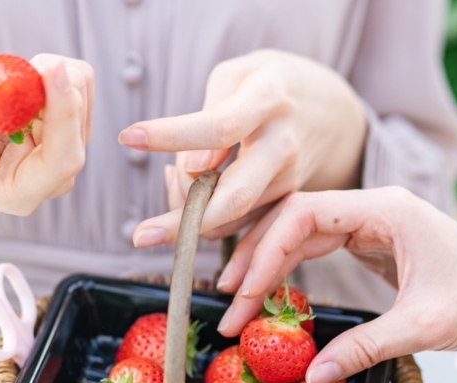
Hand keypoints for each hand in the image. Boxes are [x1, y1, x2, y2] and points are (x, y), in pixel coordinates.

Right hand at [0, 53, 93, 215]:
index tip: (50, 67)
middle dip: (53, 86)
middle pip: (77, 128)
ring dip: (50, 74)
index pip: (61, 160)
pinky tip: (27, 83)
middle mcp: (50, 180)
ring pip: (83, 99)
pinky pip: (82, 85)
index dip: (62, 114)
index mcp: (17, 193)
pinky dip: (57, 71)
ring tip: (10, 81)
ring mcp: (65, 155)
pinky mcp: (74, 129)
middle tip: (17, 68)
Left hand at [118, 49, 366, 246]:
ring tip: (167, 181)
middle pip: (234, 196)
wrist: (327, 110)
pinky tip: (191, 188)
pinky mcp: (284, 202)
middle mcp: (282, 145)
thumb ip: (211, 110)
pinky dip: (205, 214)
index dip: (172, 135)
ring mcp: (288, 180)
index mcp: (269, 100)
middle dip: (185, 222)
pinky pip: (236, 222)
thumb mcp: (239, 73)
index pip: (218, 126)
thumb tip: (195, 167)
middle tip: (140, 235)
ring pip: (229, 216)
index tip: (129, 137)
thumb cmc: (267, 84)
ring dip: (187, 212)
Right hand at [215, 187, 456, 382]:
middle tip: (228, 304)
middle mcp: (375, 208)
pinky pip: (319, 249)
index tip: (243, 292)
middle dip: (257, 261)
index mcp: (386, 210)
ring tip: (240, 305)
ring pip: (302, 234)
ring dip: (269, 267)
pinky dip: (292, 272)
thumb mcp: (423, 327)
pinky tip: (272, 297)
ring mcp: (373, 223)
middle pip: (294, 221)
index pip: (304, 215)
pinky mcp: (375, 243)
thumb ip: (365, 348)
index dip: (266, 252)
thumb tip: (312, 375)